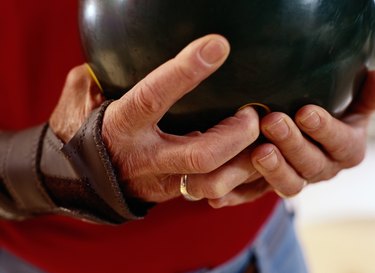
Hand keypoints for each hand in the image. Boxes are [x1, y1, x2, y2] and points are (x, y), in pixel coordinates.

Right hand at [50, 34, 265, 203]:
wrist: (77, 181)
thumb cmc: (82, 130)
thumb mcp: (82, 96)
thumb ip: (102, 74)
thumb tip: (121, 52)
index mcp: (120, 126)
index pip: (153, 98)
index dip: (184, 73)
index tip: (217, 46)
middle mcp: (144, 158)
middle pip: (200, 155)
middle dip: (235, 134)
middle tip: (252, 113)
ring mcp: (161, 182)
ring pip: (213, 183)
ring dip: (244, 162)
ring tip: (260, 137)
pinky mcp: (173, 193)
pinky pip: (214, 190)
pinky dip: (238, 174)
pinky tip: (249, 156)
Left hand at [248, 71, 374, 197]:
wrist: (308, 143)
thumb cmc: (327, 119)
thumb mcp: (350, 106)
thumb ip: (365, 95)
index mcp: (345, 149)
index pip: (340, 142)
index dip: (324, 129)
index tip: (305, 112)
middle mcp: (324, 168)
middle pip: (310, 163)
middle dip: (291, 143)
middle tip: (271, 122)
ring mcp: (298, 180)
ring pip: (289, 182)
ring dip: (273, 168)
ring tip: (258, 151)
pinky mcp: (274, 187)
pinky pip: (260, 193)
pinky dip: (246, 190)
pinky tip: (229, 185)